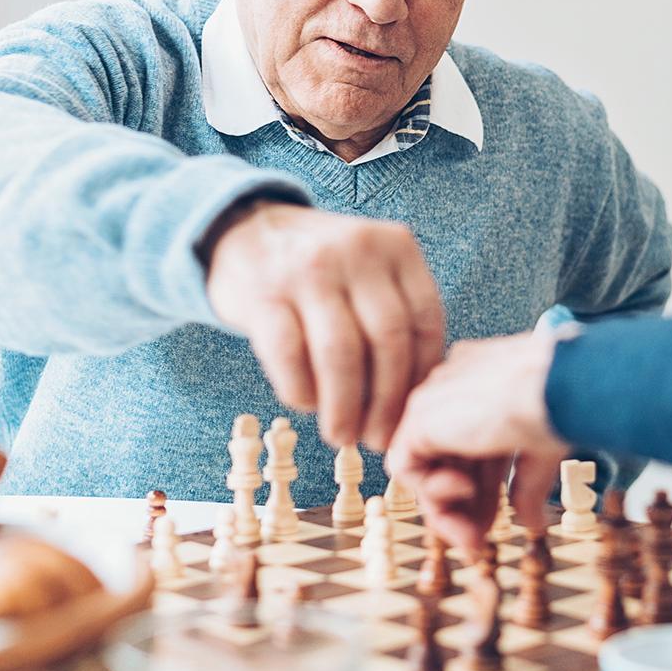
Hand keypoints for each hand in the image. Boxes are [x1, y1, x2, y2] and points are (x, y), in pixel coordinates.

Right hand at [203, 199, 444, 452]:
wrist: (246, 232)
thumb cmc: (323, 271)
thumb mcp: (371, 271)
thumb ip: (398, 315)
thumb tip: (416, 400)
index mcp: (396, 247)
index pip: (425, 323)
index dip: (420, 379)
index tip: (411, 417)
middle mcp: (356, 251)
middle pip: (387, 341)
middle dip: (386, 402)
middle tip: (377, 439)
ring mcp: (308, 269)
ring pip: (340, 354)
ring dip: (344, 407)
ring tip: (341, 435)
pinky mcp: (263, 294)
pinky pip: (289, 355)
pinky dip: (301, 391)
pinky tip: (306, 405)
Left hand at [385, 331, 566, 552]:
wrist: (557, 387)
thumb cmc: (560, 407)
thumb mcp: (541, 454)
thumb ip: (527, 486)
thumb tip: (531, 523)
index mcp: (484, 386)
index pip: (471, 448)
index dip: (482, 492)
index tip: (493, 524)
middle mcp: (455, 388)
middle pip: (446, 461)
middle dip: (462, 509)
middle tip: (477, 543)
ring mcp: (435, 400)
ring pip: (424, 467)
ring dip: (444, 510)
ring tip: (470, 537)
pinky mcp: (420, 416)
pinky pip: (406, 465)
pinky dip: (430, 490)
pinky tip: (463, 494)